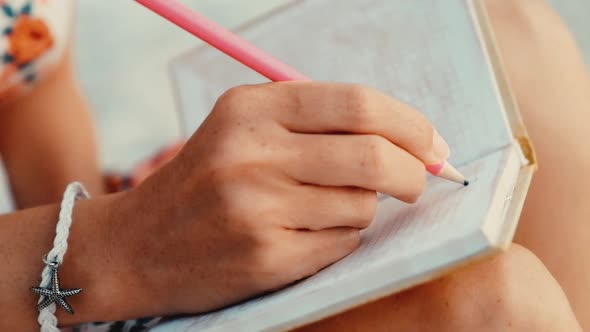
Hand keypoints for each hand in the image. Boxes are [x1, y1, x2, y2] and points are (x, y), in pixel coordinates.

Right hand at [109, 82, 449, 317]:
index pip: (357, 105)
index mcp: (251, 110)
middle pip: (373, 156)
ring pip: (362, 206)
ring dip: (364, 207)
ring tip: (325, 207)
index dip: (409, 123)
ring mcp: (257, 210)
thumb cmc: (203, 181)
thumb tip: (403, 134)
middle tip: (421, 179)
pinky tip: (306, 234)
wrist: (137, 246)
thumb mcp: (243, 128)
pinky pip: (342, 244)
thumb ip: (315, 119)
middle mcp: (252, 155)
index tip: (432, 143)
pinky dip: (341, 238)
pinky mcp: (266, 258)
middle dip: (414, 171)